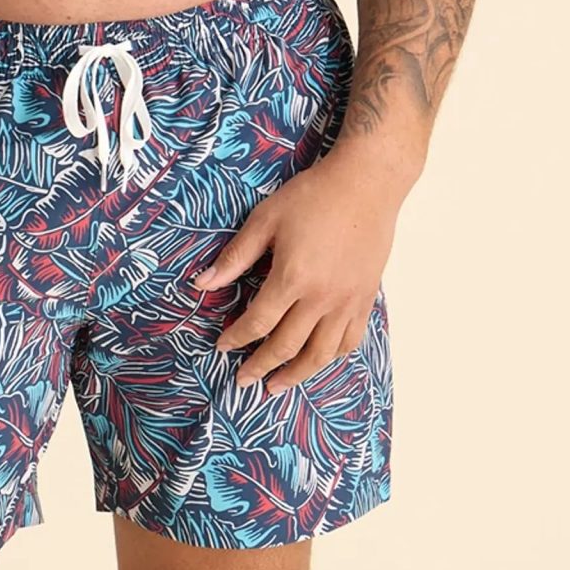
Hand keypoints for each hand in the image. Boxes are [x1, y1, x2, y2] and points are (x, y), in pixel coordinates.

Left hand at [193, 151, 402, 394]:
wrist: (367, 184)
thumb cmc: (314, 196)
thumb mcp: (266, 219)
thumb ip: (235, 257)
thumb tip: (202, 284)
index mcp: (292, 278)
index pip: (257, 323)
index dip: (236, 338)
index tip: (222, 346)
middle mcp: (321, 298)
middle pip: (286, 346)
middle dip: (260, 367)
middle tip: (244, 381)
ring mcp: (347, 302)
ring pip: (321, 354)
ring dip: (296, 375)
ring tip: (277, 385)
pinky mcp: (365, 299)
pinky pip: (349, 341)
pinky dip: (331, 357)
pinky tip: (318, 361)